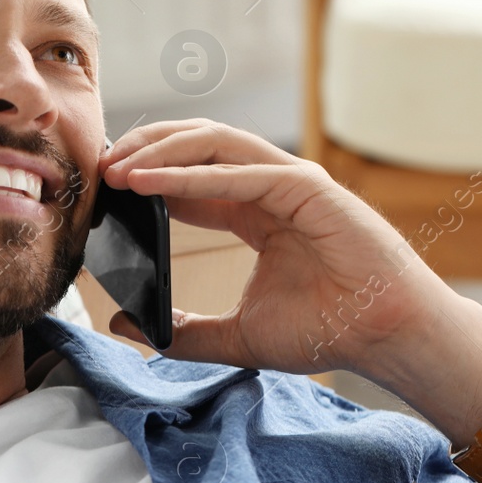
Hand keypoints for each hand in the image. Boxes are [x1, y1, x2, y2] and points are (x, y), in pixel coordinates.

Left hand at [97, 119, 472, 380]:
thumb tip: (123, 322)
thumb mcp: (236, 336)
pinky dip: (192, 174)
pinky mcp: (309, 187)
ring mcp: (291, 181)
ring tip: (115, 171)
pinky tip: (151, 183)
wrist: (384, 338)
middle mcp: (269, 186)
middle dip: (143, 151)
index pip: (188, 177)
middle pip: (194, 147)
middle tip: (97, 169)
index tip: (100, 191)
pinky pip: (242, 171)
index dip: (143, 176)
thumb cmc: (327, 330)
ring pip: (214, 145)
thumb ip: (181, 330)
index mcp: (254, 211)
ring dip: (159, 153)